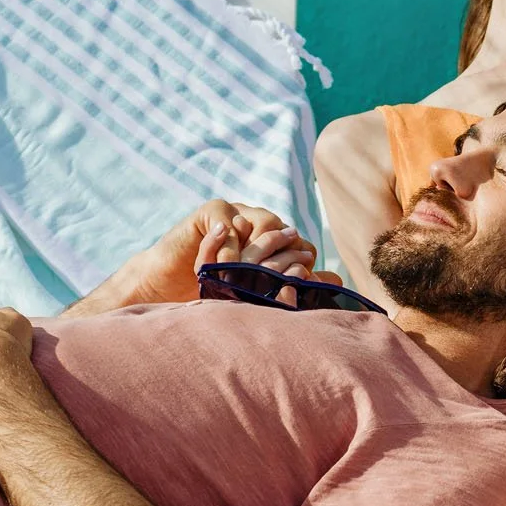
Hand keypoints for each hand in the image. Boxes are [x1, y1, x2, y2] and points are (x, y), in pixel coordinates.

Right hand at [130, 200, 317, 305]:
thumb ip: (295, 286)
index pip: (297, 241)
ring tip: (248, 272)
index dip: (300, 259)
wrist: (167, 286)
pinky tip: (227, 257)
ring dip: (257, 248)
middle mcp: (255, 223)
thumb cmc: (212, 292)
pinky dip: (229, 239)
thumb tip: (338, 281)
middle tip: (275, 276)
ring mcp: (234, 213)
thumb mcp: (254, 293)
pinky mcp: (210, 212)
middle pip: (283, 228)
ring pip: (261, 220)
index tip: (299, 281)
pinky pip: (228, 219)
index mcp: (269, 240)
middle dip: (283, 253)